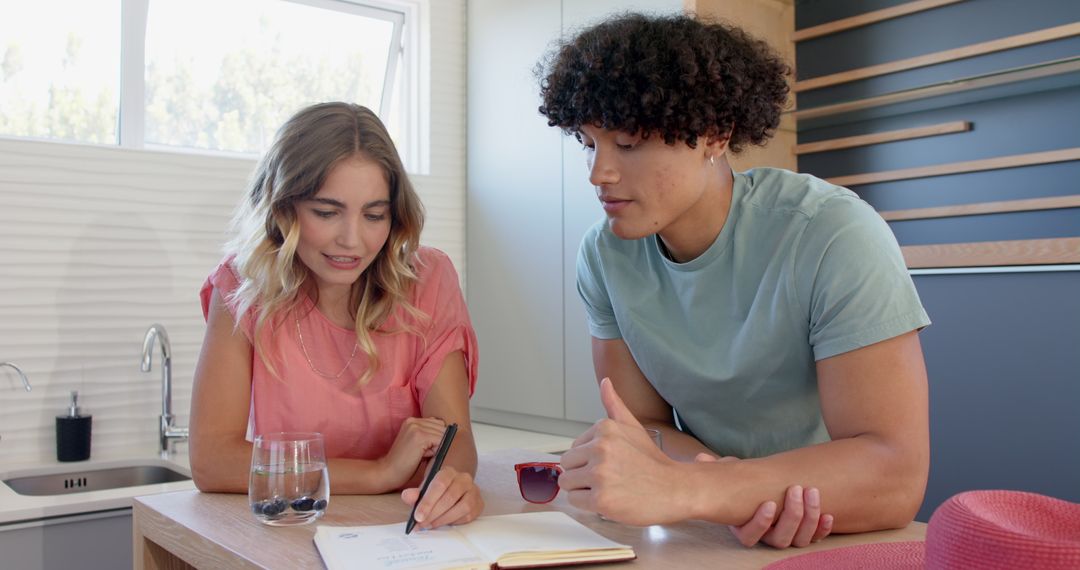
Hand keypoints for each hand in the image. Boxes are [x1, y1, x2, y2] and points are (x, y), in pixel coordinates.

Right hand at [380, 417, 446, 488]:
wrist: (387, 472)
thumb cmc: (404, 462)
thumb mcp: (418, 444)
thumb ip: (429, 435)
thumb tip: (450, 432)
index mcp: (412, 421)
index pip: (438, 423)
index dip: (438, 437)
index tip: (429, 448)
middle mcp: (413, 420)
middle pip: (442, 427)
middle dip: (438, 441)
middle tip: (423, 454)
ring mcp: (416, 427)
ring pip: (442, 434)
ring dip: (437, 447)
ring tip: (422, 455)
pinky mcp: (419, 436)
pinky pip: (439, 441)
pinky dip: (435, 451)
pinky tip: (422, 457)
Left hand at [401, 466, 483, 528]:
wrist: (453, 493)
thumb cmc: (437, 492)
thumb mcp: (423, 491)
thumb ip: (415, 494)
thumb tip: (408, 496)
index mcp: (448, 472)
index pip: (439, 484)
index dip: (428, 502)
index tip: (417, 516)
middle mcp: (464, 478)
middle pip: (450, 497)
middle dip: (434, 513)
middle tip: (422, 524)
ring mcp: (474, 491)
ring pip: (462, 507)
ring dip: (444, 519)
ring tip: (431, 525)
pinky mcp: (479, 504)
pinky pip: (469, 515)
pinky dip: (454, 521)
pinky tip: (444, 523)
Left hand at [558, 378, 683, 524]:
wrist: (676, 489)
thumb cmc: (653, 461)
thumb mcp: (634, 427)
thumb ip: (615, 405)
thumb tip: (605, 381)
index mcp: (604, 428)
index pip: (573, 448)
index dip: (588, 460)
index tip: (609, 465)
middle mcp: (600, 448)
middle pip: (567, 465)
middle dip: (582, 474)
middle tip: (607, 479)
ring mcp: (600, 474)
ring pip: (567, 483)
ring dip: (583, 490)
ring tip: (607, 489)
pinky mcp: (601, 500)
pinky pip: (575, 501)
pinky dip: (587, 505)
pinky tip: (609, 500)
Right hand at [693, 452, 833, 547]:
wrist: (760, 483)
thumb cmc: (741, 479)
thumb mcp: (727, 472)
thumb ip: (716, 467)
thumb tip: (702, 460)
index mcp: (742, 526)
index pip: (749, 537)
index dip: (760, 524)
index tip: (768, 503)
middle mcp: (764, 537)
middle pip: (779, 539)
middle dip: (792, 515)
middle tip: (796, 489)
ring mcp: (784, 536)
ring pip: (798, 540)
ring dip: (808, 517)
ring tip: (812, 492)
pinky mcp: (802, 532)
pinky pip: (814, 539)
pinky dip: (822, 529)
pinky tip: (828, 515)